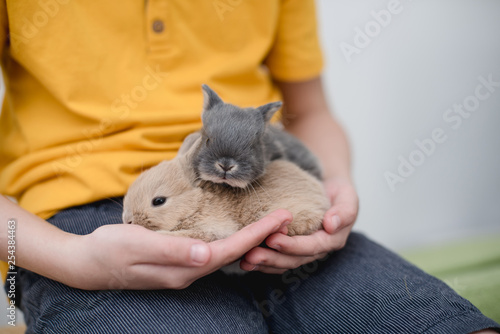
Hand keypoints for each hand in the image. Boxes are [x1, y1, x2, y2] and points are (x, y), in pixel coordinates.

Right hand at [64, 210, 291, 289]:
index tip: (280, 219)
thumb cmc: (110, 250)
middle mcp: (190, 270)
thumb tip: (206, 254)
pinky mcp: (179, 259)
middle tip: (286, 217)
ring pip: (227, 253)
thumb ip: (173, 251)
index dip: (257, 235)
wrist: (86, 262)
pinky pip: (214, 250)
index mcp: (185, 268)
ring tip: (270, 223)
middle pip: (235, 253)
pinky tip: (238, 231)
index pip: (231, 251)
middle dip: (262, 236)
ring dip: (251, 238)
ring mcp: (185, 267)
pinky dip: (232, 239)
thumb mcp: (137, 246)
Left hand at [240, 177, 358, 273]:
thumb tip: (331, 224)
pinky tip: (245, 258)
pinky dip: (262, 260)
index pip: (311, 247)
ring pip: (283, 262)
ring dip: (263, 263)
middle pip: (294, 259)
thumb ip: (345, 211)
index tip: (273, 239)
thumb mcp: (348, 196)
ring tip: (245, 260)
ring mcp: (302, 251)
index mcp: (332, 240)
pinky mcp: (290, 247)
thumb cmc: (339, 192)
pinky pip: (276, 258)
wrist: (329, 188)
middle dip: (272, 258)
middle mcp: (316, 250)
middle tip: (251, 254)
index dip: (292, 246)